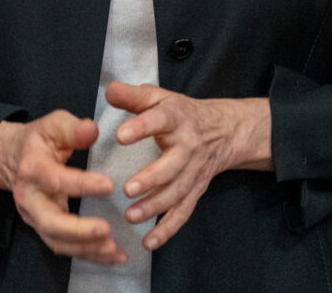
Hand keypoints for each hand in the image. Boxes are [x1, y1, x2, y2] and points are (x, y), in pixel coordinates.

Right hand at [0, 111, 126, 264]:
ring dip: (86, 249)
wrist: (12, 159)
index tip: (109, 185)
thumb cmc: (38, 140)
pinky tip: (112, 256)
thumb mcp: (53, 125)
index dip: (82, 185)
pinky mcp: (45, 229)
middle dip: (79, 231)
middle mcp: (30, 199)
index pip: (56, 180)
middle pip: (51, 223)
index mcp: (33, 169)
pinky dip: (88, 254)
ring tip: (113, 249)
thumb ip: (73, 129)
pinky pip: (65, 247)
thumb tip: (92, 131)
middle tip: (106, 230)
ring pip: (58, 242)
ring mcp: (36, 218)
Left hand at [107, 81, 271, 251]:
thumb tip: (109, 90)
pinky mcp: (195, 191)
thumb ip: (133, 96)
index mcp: (176, 117)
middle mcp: (188, 146)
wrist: (223, 131)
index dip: (141, 127)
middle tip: (127, 188)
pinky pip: (183, 213)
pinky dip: (167, 230)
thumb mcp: (159, 97)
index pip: (159, 120)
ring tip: (131, 215)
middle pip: (172, 165)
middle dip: (152, 178)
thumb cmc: (181, 113)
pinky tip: (149, 242)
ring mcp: (193, 171)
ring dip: (155, 207)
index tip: (120, 136)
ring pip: (177, 192)